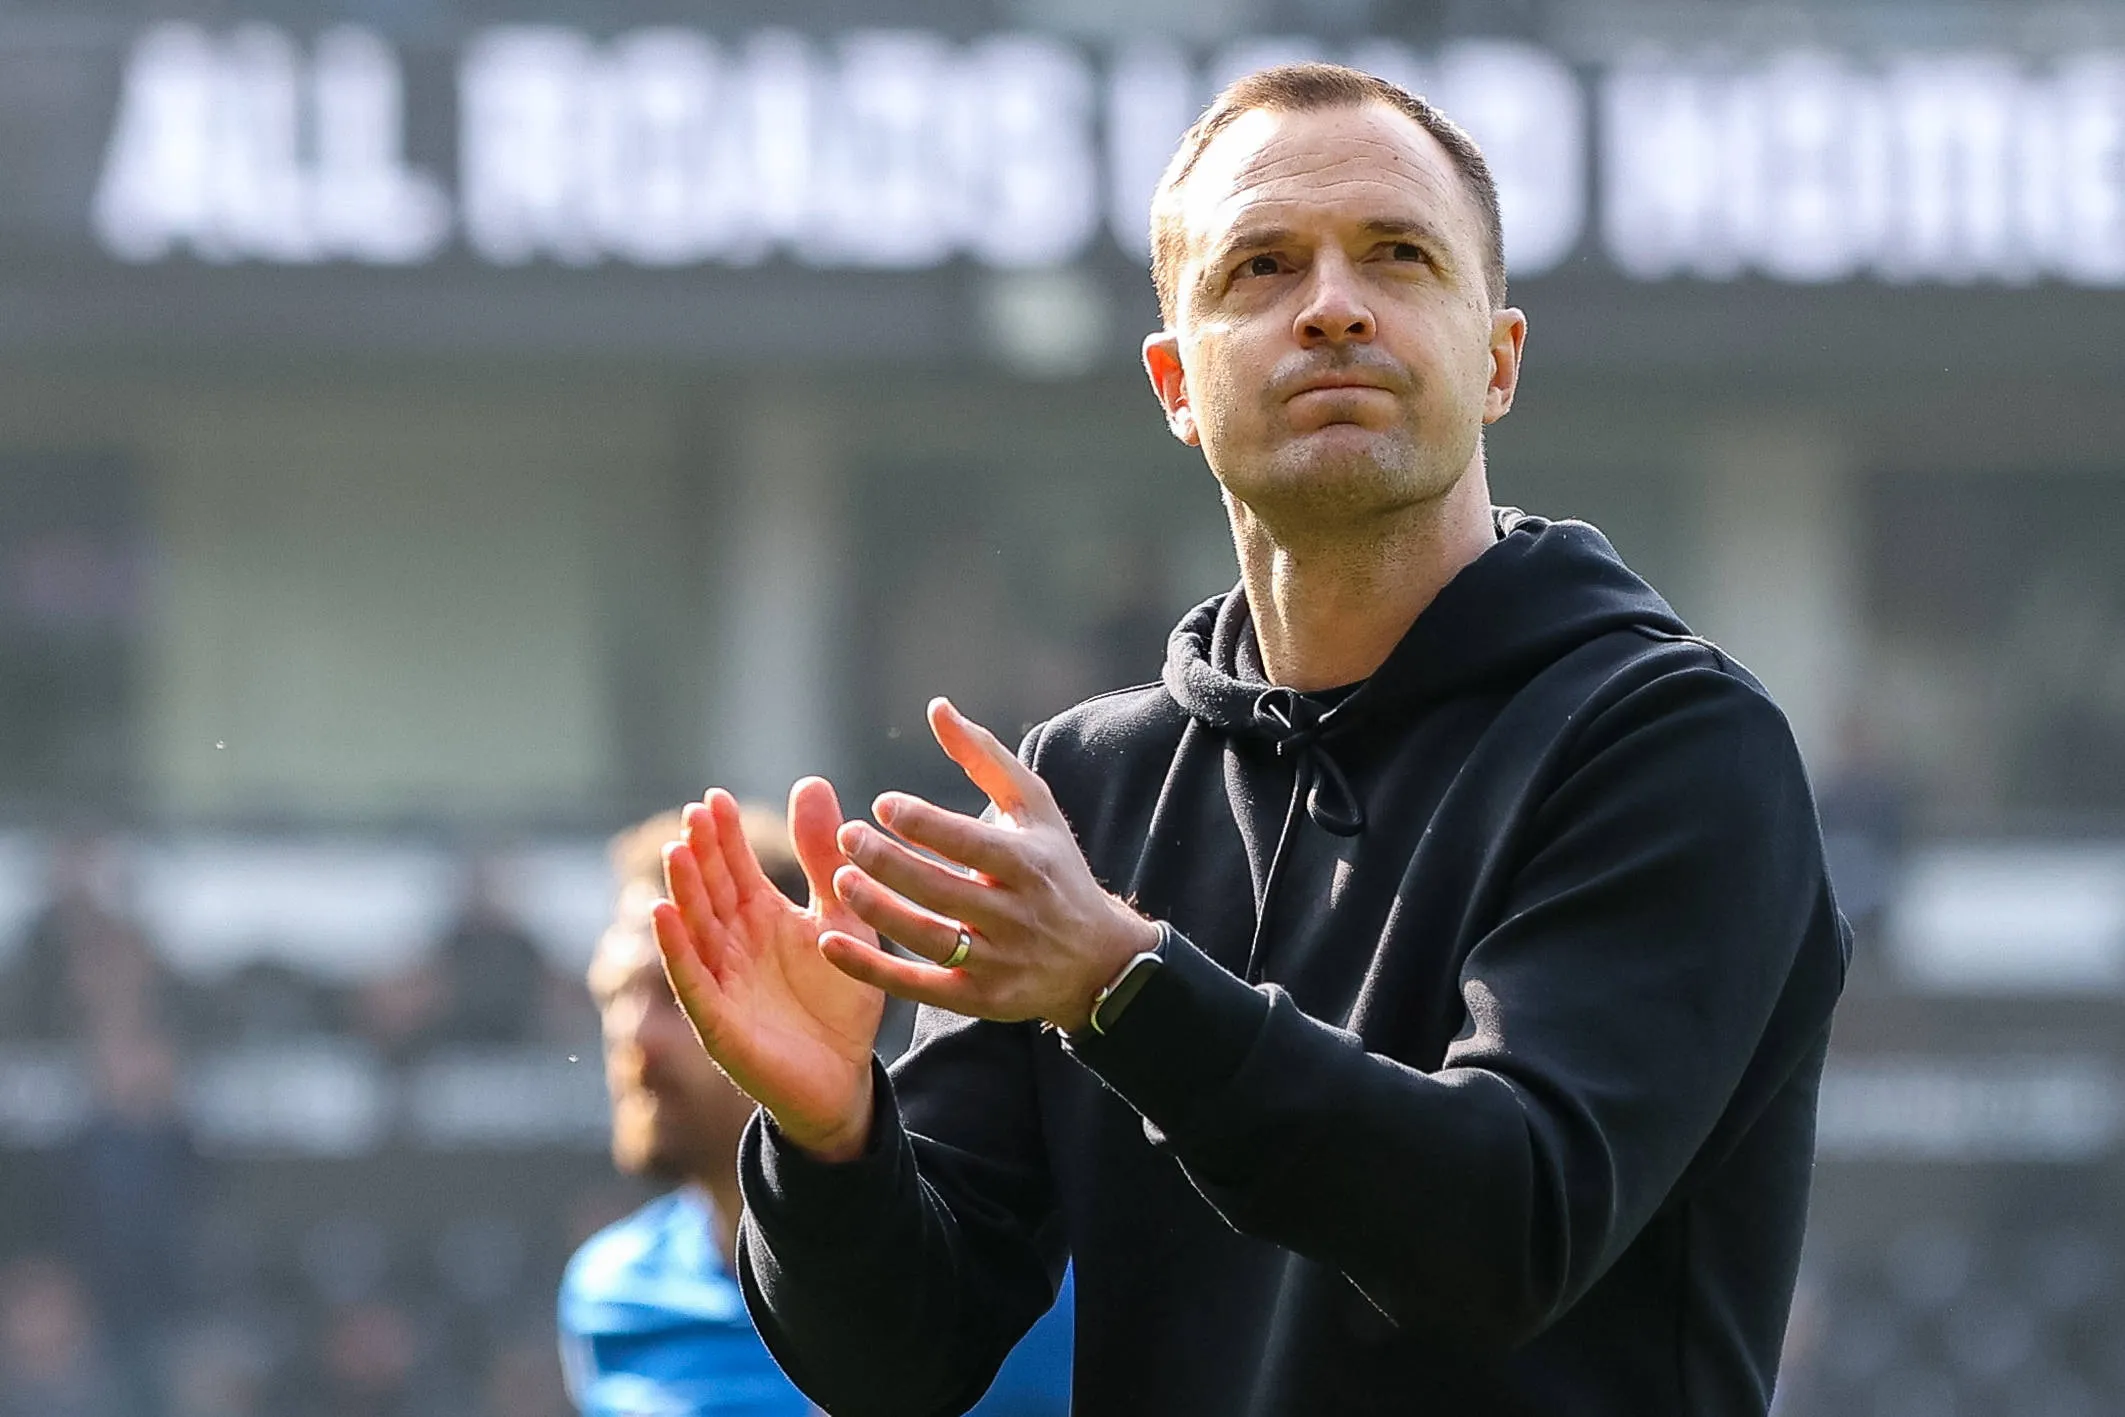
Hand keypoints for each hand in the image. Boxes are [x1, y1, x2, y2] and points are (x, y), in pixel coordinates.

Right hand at [651, 779, 885, 1161]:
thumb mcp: (843, 919)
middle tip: (694, 814)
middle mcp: (733, 944)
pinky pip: (691, 979)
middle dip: (700, 854)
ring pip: (694, 929)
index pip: (734, 867)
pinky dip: (675, 948)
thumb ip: (824, 860)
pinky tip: (661, 914)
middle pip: (709, 890)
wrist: (845, 1076)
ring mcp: (721, 981)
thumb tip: (810, 783)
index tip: (714, 798)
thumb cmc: (841, 999)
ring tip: (676, 852)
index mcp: (761, 917)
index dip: (723, 835)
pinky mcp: (717, 1020)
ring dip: (682, 892)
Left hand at [820, 698, 1161, 1032]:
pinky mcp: (979, 1000)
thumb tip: (936, 708)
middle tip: (846, 837)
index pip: (971, 843)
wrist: (1097, 961)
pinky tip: (830, 944)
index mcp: (1029, 864)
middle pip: (944, 891)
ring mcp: (999, 962)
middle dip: (890, 864)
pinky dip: (872, 969)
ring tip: (837, 881)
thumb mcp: (1035, 809)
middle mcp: (1017, 914)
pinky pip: (919, 986)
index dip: (925, 824)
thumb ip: (985, 758)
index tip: (883, 805)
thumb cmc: (1056, 870)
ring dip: (880, 911)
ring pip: (930, 938)